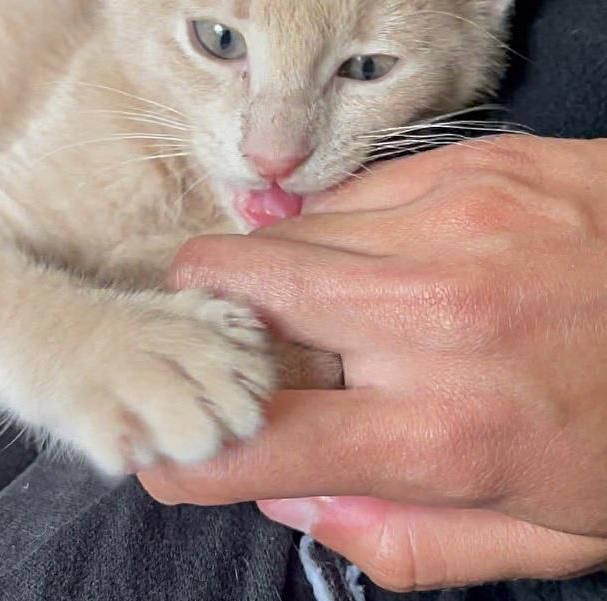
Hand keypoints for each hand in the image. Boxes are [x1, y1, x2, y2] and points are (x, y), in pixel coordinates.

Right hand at [140, 135, 606, 589]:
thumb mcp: (543, 535)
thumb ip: (402, 540)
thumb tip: (296, 495)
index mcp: (446, 433)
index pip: (260, 442)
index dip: (186, 450)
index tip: (163, 447)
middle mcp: (432, 317)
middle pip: (243, 292)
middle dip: (205, 314)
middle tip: (223, 336)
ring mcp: (449, 223)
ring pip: (291, 232)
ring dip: (279, 271)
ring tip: (322, 299)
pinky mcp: (471, 165)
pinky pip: (355, 192)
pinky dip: (343, 229)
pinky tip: (384, 254)